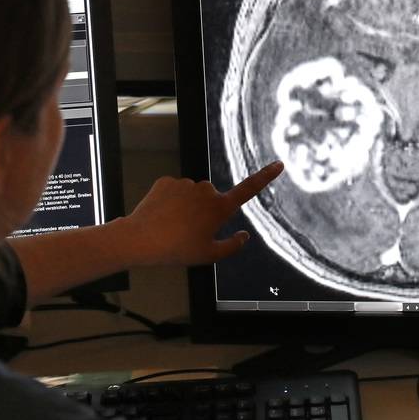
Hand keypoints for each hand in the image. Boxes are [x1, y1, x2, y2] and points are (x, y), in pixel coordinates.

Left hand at [117, 161, 282, 266]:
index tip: (278, 164)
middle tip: (191, 231)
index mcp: (220, 208)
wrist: (140, 239)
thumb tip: (244, 235)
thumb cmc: (176, 250)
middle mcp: (206, 190)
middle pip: (212, 198)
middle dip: (206, 210)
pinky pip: (174, 191)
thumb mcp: (209, 255)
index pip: (249, 189)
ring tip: (173, 226)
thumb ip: (232, 246)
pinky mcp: (167, 181)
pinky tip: (162, 216)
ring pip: (192, 195)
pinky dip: (170, 201)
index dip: (266, 176)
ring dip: (187, 206)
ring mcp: (186, 184)